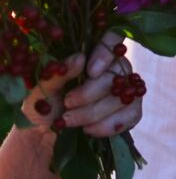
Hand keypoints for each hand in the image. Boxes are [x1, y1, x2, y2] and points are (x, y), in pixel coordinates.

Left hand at [24, 32, 141, 138]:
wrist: (44, 137)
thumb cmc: (42, 108)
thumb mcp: (41, 90)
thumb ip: (58, 74)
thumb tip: (80, 57)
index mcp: (91, 57)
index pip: (112, 41)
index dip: (106, 53)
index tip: (91, 71)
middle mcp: (113, 70)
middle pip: (117, 74)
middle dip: (92, 92)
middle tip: (68, 103)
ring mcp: (124, 91)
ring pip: (122, 97)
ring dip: (95, 112)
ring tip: (70, 120)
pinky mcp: (130, 113)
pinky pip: (131, 115)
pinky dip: (108, 125)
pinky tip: (88, 130)